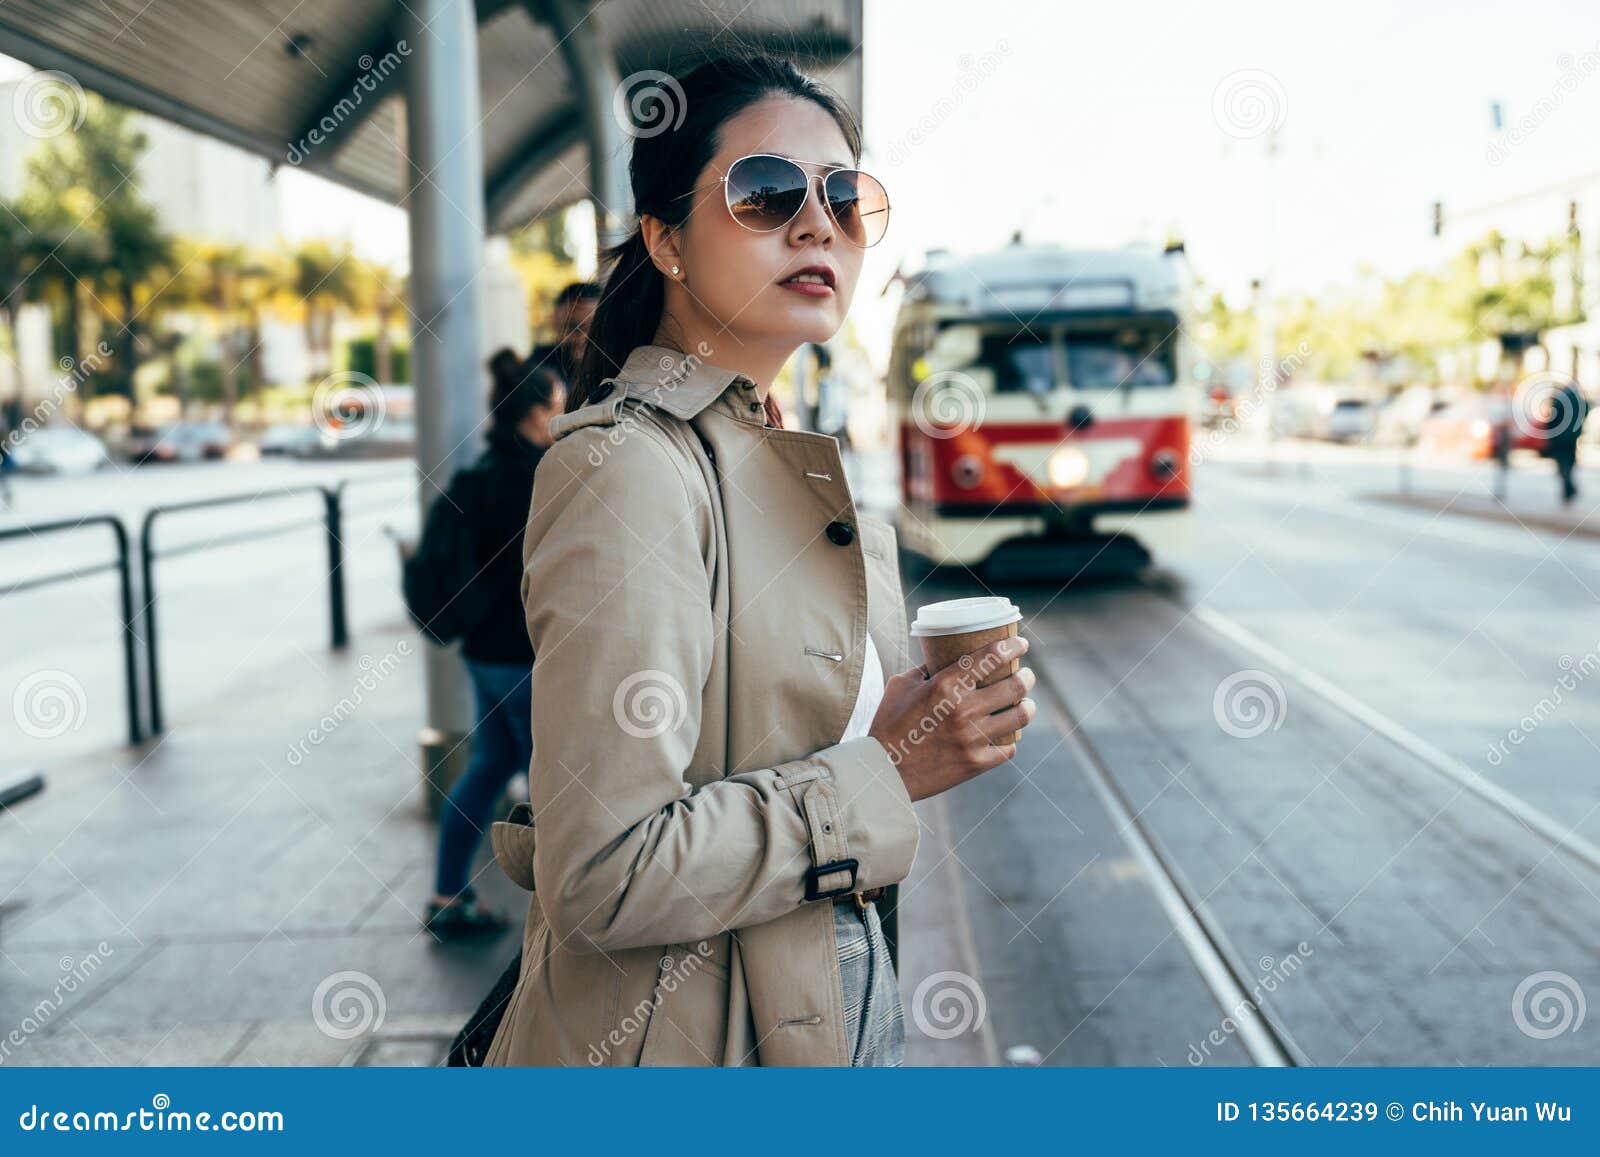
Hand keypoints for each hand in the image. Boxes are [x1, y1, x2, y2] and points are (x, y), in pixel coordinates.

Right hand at [867, 635, 1035, 802]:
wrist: (882, 770)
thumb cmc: (888, 724)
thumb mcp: (902, 685)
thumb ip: (927, 669)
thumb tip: (946, 656)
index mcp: (944, 685)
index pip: (990, 656)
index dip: (1013, 646)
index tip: (1020, 644)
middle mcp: (963, 710)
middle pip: (1015, 686)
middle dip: (1027, 677)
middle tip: (1025, 675)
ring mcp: (971, 738)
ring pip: (1020, 717)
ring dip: (1028, 707)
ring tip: (1026, 704)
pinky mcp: (975, 763)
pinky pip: (1008, 749)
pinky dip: (1010, 741)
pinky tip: (1007, 736)